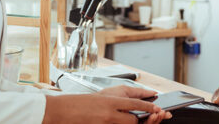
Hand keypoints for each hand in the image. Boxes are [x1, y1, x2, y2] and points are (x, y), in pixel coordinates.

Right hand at [42, 92, 169, 123]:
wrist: (61, 111)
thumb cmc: (79, 103)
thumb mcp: (101, 97)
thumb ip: (117, 101)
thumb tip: (133, 104)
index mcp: (110, 101)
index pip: (135, 103)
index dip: (148, 106)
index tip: (157, 108)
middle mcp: (109, 113)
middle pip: (133, 120)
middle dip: (139, 120)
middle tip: (145, 117)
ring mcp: (105, 123)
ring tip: (128, 119)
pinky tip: (118, 123)